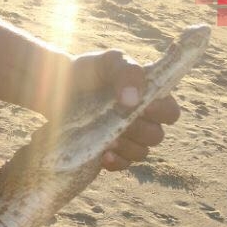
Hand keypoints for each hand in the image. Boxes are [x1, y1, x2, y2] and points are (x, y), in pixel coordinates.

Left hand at [68, 49, 181, 170]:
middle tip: (120, 121)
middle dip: (140, 131)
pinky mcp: (109, 151)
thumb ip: (127, 72)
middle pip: (156, 136)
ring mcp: (125, 137)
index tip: (143, 106)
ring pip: (141, 152)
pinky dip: (116, 162)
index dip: (162, 112)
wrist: (56, 87)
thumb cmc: (88, 71)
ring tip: (107, 139)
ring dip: (127, 147)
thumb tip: (134, 100)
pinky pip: (123, 164)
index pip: (170, 112)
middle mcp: (141, 119)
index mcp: (148, 97)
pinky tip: (103, 155)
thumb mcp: (108, 62)